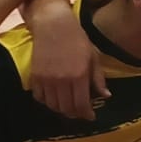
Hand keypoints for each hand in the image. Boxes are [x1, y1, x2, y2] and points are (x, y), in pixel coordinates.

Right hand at [23, 0, 110, 120]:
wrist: (53, 25)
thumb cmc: (77, 39)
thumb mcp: (93, 57)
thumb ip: (98, 78)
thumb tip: (106, 96)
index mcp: (79, 76)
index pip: (81, 104)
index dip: (86, 114)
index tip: (90, 116)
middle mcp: (62, 80)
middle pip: (66, 108)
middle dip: (74, 113)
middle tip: (80, 111)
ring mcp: (46, 79)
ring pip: (52, 105)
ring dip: (61, 109)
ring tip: (68, 105)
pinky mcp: (34, 76)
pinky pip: (39, 97)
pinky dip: (47, 101)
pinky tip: (54, 97)